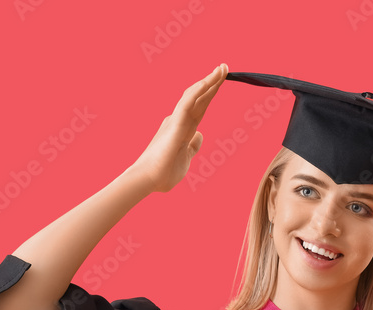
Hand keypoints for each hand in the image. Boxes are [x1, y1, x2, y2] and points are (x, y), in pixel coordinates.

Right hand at [132, 63, 227, 192]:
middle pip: (200, 97)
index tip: (221, 80)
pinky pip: (187, 104)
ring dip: (208, 81)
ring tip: (221, 69)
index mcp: (184, 128)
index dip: (211, 93)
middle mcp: (179, 120)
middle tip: (224, 66)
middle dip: (213, 82)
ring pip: (194, 96)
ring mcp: (176, 121)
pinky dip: (197, 92)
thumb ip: (192, 146)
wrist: (148, 180)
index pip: (201, 106)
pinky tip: (207, 82)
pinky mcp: (174, 125)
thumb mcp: (186, 157)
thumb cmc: (164, 172)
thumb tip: (199, 135)